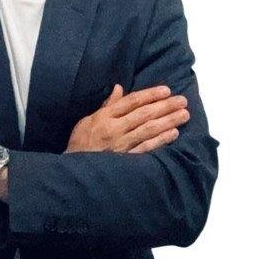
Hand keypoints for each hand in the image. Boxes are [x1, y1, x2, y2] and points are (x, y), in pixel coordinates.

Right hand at [65, 84, 189, 153]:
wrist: (74, 170)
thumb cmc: (80, 143)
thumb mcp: (88, 120)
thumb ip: (107, 105)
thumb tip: (119, 88)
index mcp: (105, 117)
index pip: (131, 102)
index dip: (150, 95)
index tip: (166, 90)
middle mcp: (115, 129)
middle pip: (144, 114)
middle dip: (165, 106)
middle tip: (182, 101)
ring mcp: (122, 145)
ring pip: (149, 130)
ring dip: (168, 121)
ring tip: (184, 115)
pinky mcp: (127, 159)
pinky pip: (147, 148)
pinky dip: (161, 140)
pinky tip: (174, 134)